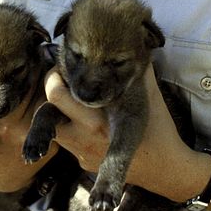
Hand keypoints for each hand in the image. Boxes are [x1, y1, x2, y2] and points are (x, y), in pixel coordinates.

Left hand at [46, 64, 192, 194]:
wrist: (165, 170)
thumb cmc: (159, 129)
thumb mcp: (148, 95)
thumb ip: (135, 69)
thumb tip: (133, 40)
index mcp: (96, 121)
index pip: (56, 95)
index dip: (53, 78)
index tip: (63, 69)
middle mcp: (82, 140)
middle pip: (46, 112)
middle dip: (53, 92)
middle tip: (64, 80)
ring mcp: (80, 154)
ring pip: (54, 126)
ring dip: (60, 111)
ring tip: (78, 99)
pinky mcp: (82, 164)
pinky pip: (67, 140)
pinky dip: (72, 127)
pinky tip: (88, 119)